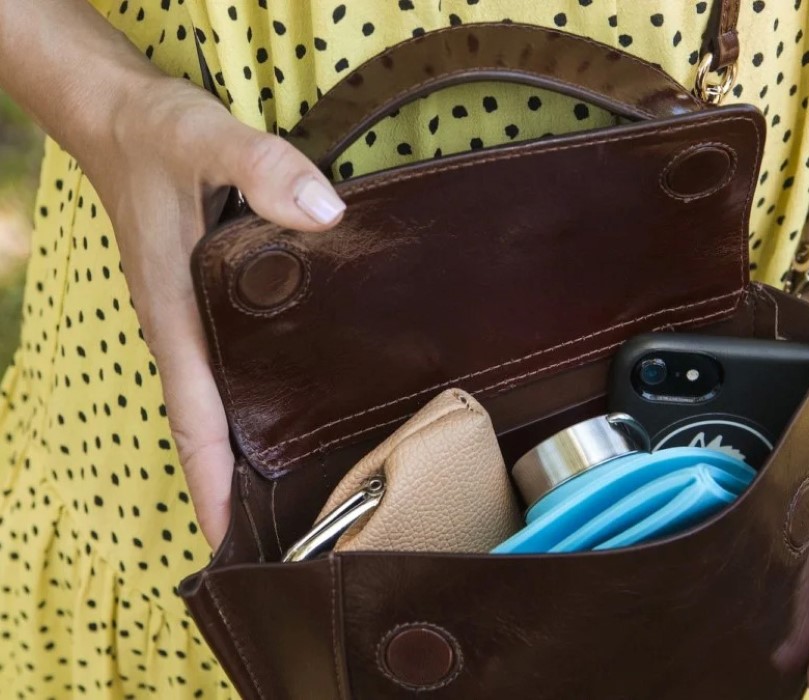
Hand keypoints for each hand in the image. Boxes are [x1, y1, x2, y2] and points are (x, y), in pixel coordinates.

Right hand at [75, 75, 345, 549]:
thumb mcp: (205, 139)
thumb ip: (262, 169)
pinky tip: (297, 401)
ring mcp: (193, 313)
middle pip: (210, 423)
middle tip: (290, 530)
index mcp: (173, 311)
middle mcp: (181, 325)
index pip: (193, 413)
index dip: (211, 478)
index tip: (227, 539)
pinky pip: (232, 362)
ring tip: (302, 486)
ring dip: (248, 444)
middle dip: (237, 482)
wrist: (116, 114)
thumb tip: (325, 215)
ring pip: (222, 396)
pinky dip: (256, 396)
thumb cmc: (152, 134)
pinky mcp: (209, 295)